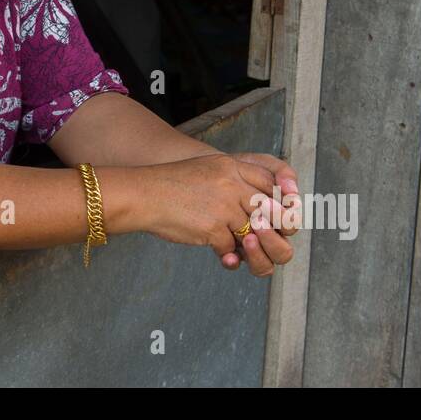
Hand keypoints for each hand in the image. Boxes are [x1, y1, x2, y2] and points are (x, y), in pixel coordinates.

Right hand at [139, 152, 298, 276]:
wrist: (143, 195)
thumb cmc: (170, 184)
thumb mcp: (206, 170)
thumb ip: (233, 180)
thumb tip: (258, 204)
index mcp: (230, 166)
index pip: (269, 181)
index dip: (277, 199)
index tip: (275, 213)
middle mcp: (231, 184)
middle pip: (269, 209)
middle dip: (269, 226)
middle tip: (263, 235)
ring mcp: (224, 207)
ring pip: (252, 232)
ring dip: (245, 242)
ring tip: (236, 244)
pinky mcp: (213, 228)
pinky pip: (230, 248)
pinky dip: (224, 253)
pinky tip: (217, 251)